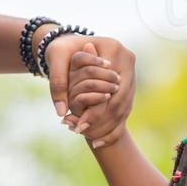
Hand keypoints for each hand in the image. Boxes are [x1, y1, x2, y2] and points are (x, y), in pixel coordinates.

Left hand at [46, 34, 135, 148]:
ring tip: (93, 141)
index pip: (110, 87)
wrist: (70, 44)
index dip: (97, 110)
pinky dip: (114, 124)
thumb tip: (61, 112)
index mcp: (113, 48)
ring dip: (110, 126)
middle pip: (120, 99)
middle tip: (86, 136)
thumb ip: (57, 83)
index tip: (80, 126)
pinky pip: (125, 105)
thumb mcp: (55, 60)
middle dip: (104, 121)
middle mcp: (127, 59)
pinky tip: (101, 139)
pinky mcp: (130, 80)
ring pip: (125, 105)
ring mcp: (131, 70)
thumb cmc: (61, 49)